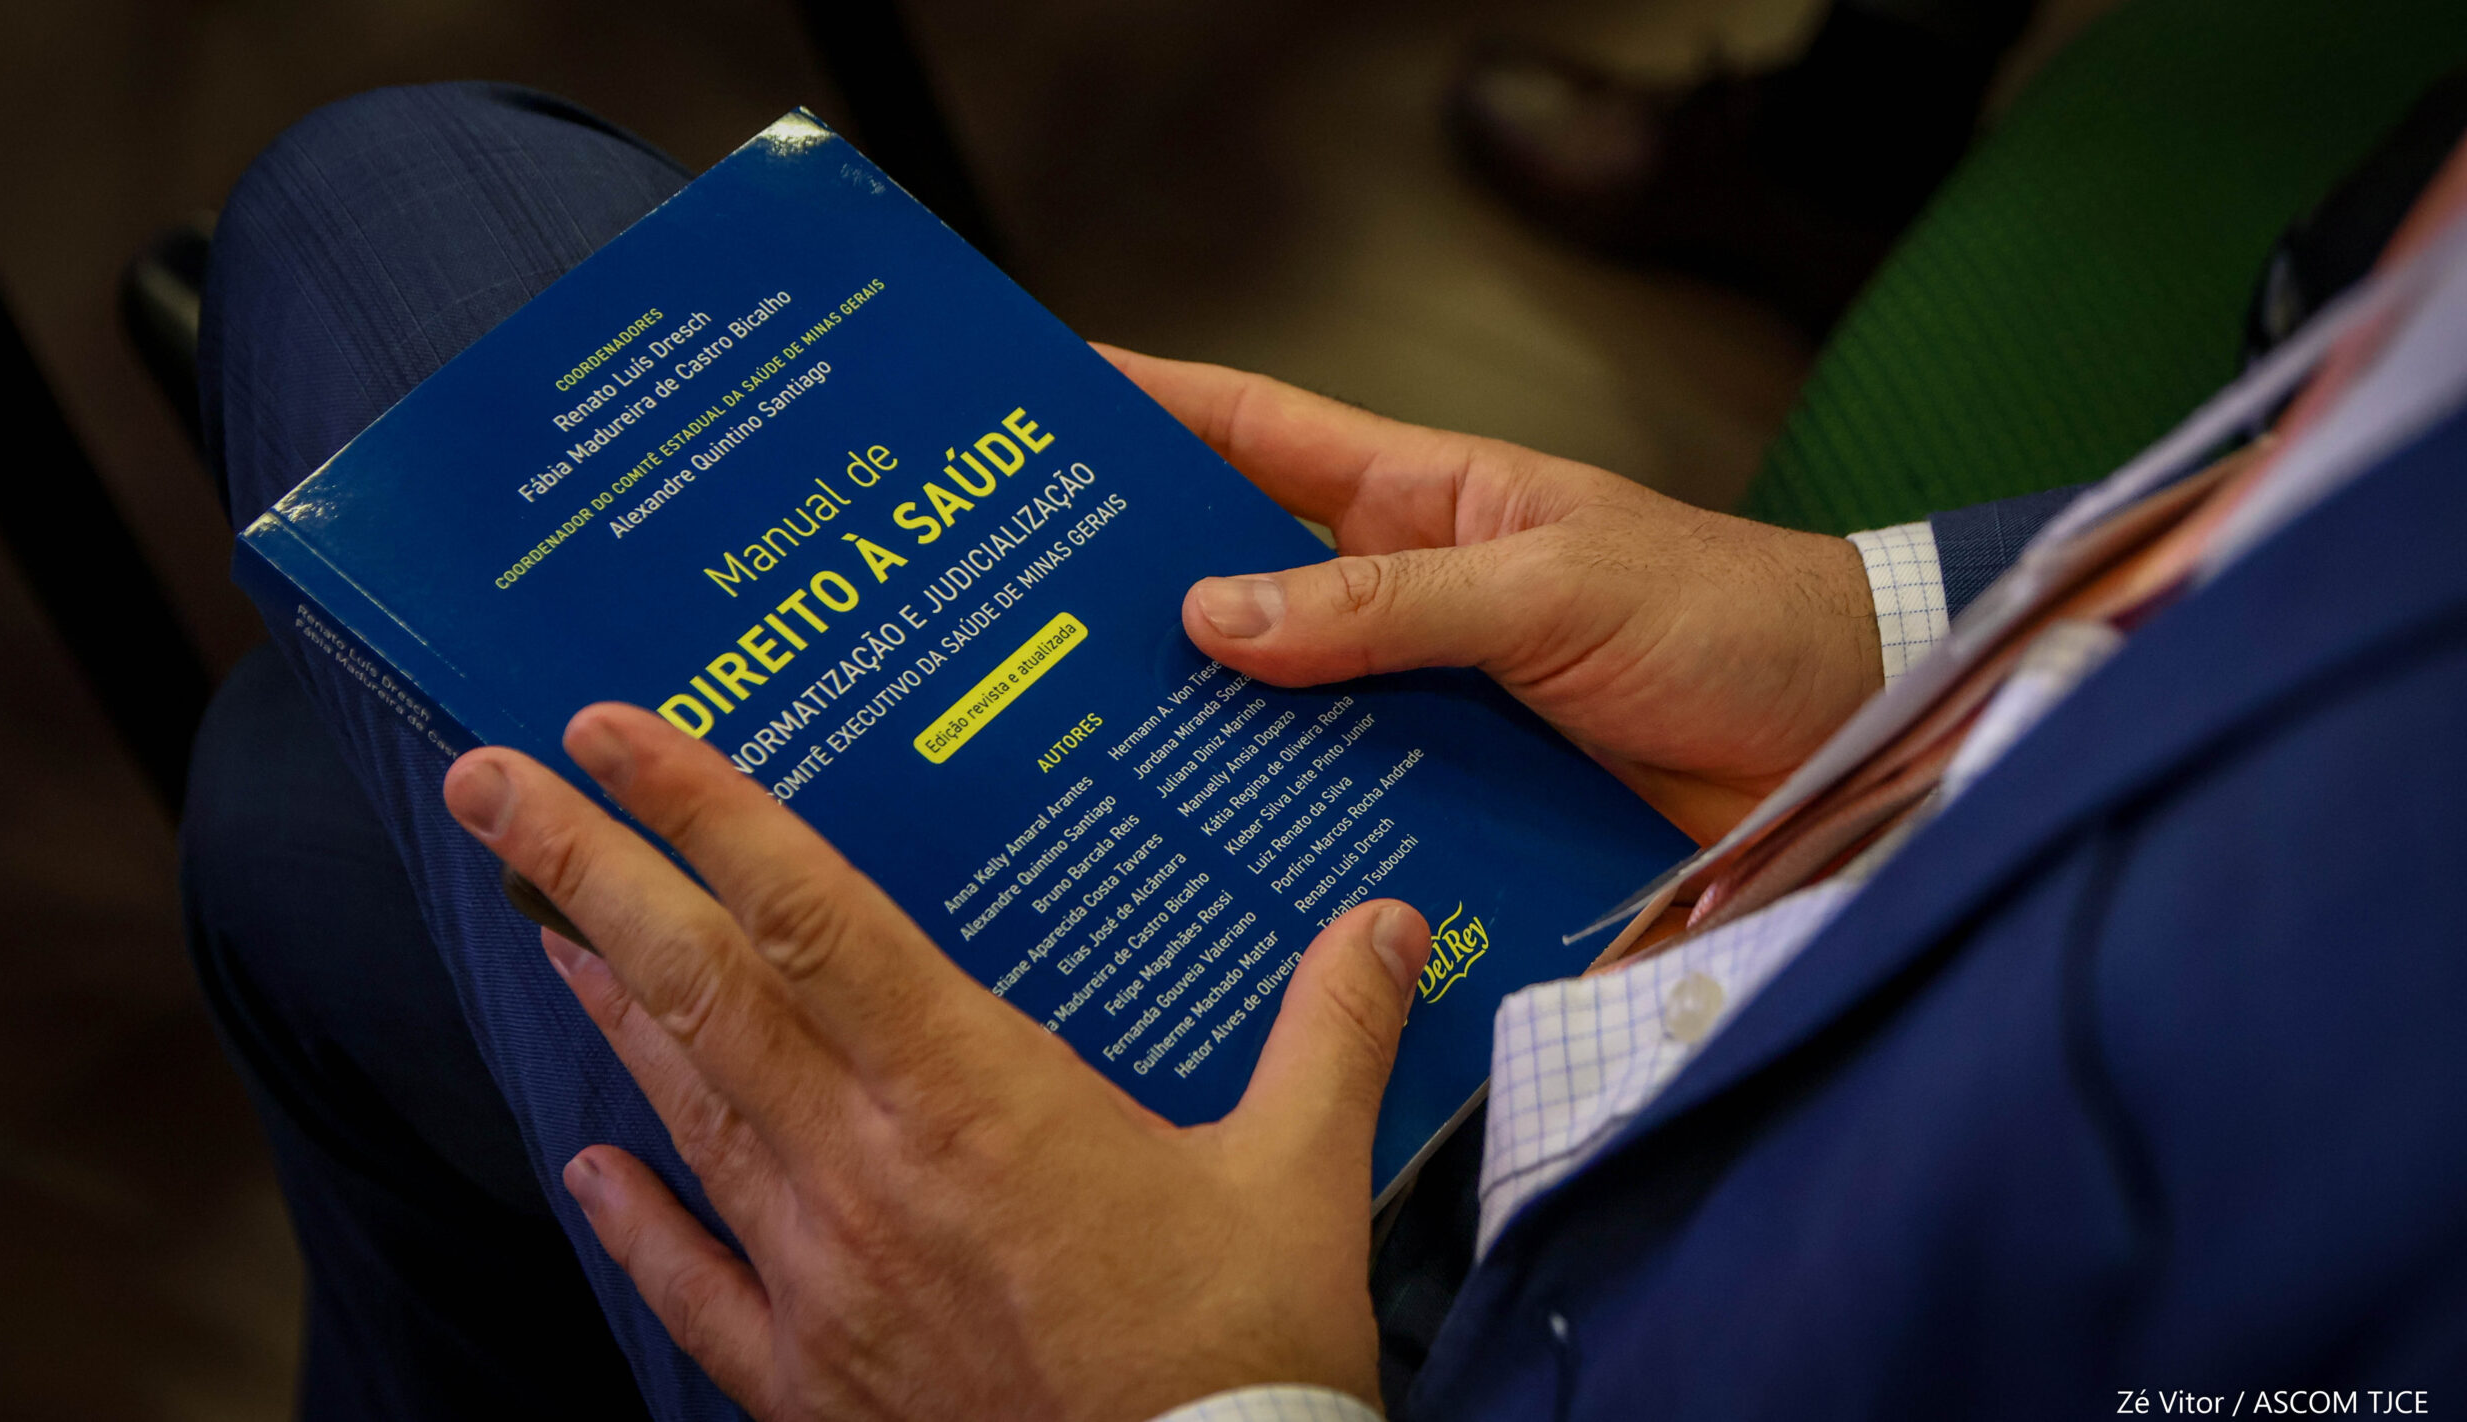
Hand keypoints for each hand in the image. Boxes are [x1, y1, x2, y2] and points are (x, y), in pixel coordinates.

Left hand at [443, 704, 1434, 1420]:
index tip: (613, 728)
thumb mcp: (1301, 1179)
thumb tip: (1387, 922)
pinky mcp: (814, 1380)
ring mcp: (823, 1279)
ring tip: (545, 922)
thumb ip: (1331, 1033)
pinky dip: (640, 1218)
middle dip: (585, 873)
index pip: (811, 915)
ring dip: (609, 1006)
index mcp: (976, 1095)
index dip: (704, 811)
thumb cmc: (1239, 1361)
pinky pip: (696, 1286)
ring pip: (685, 1110)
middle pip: (702, 990)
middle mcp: (868, 1170)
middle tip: (489, 786)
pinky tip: (590, 1167)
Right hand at [1104, 347, 1883, 844]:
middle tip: (1008, 628)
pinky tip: (1213, 873)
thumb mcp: (1552, 586)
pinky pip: (1349, 813)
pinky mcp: (1458, 802)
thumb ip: (1391, 601)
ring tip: (1076, 766)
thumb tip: (1216, 611)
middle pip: (1238, 586)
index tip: (1039, 403)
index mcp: (1422, 500)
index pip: (1255, 433)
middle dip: (1132, 599)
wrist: (1847, 732)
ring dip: (1198, 738)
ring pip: (1278, 714)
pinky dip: (1288, 839)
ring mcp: (1425, 706)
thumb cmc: (1724, 614)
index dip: (1148, 407)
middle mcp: (1403, 599)